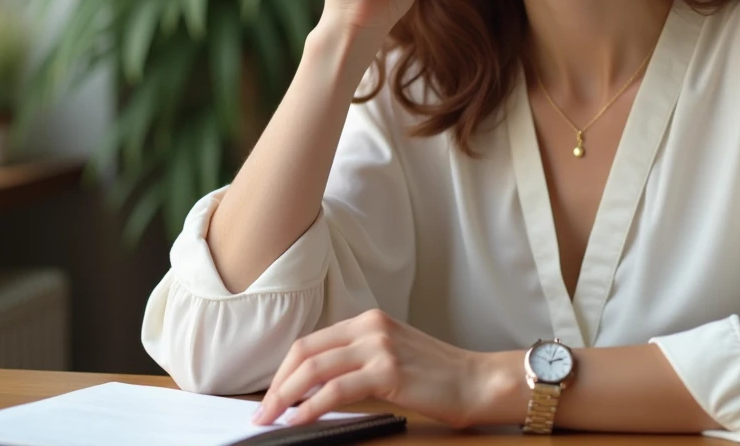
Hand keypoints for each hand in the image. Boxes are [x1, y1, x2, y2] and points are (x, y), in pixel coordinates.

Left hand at [252, 309, 489, 429]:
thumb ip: (356, 362)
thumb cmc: (438, 376)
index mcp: (368, 320)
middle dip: (277, 384)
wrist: (477, 381)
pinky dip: (312, 406)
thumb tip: (313, 390)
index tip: (270, 396)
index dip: (284, 371)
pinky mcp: (388, 370)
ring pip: (315, 368)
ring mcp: (379, 346)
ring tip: (271, 419)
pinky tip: (299, 419)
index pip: (311, 343)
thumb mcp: (392, 356)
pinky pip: (337, 389)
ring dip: (286, 396)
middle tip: (262, 413)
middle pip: (305, 352)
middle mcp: (369, 326)